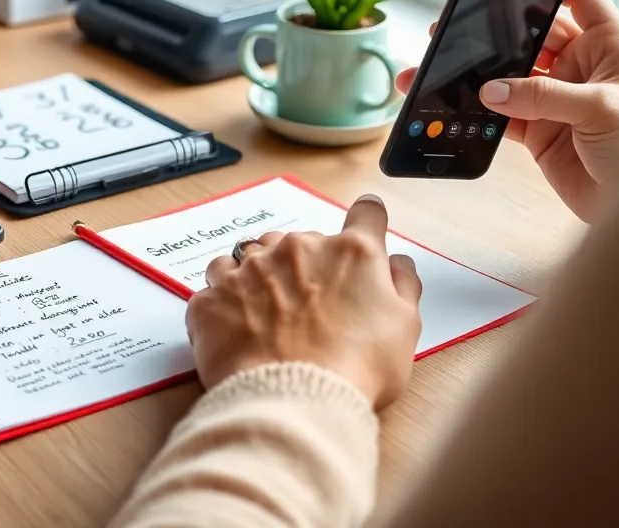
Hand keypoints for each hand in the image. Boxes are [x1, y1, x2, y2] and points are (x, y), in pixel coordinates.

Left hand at [186, 195, 421, 408]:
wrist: (294, 404)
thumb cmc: (357, 370)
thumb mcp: (403, 329)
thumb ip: (402, 285)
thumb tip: (397, 262)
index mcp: (350, 253)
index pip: (367, 215)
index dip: (368, 221)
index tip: (364, 227)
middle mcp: (298, 247)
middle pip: (304, 242)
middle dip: (307, 268)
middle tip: (311, 311)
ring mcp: (251, 267)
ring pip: (254, 254)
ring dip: (261, 276)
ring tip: (268, 318)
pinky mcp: (214, 295)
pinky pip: (216, 285)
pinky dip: (226, 301)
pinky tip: (237, 329)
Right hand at [396, 0, 618, 221]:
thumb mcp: (601, 110)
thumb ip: (543, 96)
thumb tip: (492, 90)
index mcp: (608, 46)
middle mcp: (580, 67)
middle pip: (532, 35)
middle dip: (500, 31)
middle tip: (465, 27)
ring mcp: (555, 97)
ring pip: (510, 74)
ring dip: (482, 72)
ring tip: (449, 64)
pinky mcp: (537, 128)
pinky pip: (501, 112)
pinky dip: (480, 110)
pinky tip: (461, 104)